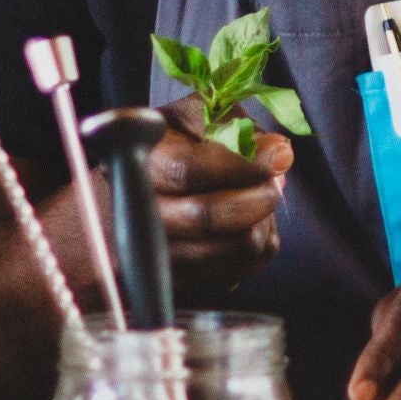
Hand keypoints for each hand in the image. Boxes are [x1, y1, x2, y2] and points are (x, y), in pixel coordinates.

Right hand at [150, 96, 289, 293]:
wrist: (122, 196)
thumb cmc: (165, 149)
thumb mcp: (188, 117)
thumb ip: (231, 123)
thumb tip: (278, 149)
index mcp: (132, 161)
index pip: (189, 170)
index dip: (242, 164)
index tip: (276, 155)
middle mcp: (133, 214)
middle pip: (207, 216)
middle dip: (258, 196)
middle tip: (275, 181)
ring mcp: (150, 256)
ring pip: (232, 247)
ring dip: (262, 221)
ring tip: (260, 199)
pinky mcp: (174, 282)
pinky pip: (239, 270)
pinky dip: (255, 245)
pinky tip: (247, 224)